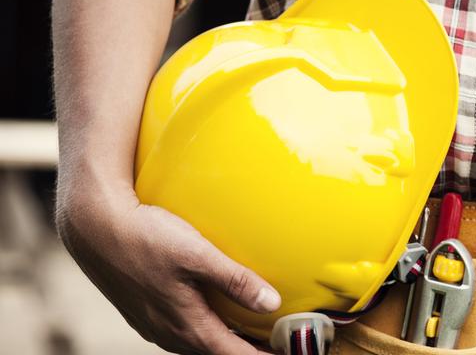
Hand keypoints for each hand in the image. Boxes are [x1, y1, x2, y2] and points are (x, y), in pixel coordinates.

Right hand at [56, 184, 279, 353]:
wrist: (93, 227)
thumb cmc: (144, 237)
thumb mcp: (197, 254)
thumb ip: (235, 280)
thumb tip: (271, 303)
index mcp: (186, 326)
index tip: (287, 350)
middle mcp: (169, 333)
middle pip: (217, 352)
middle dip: (247, 350)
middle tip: (277, 341)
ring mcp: (154, 324)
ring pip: (198, 342)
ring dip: (226, 339)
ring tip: (253, 330)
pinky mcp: (144, 311)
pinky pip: (182, 329)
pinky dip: (206, 326)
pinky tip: (214, 309)